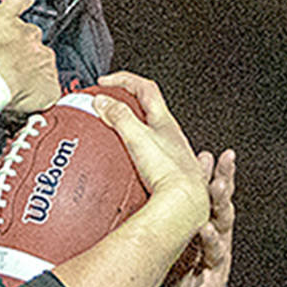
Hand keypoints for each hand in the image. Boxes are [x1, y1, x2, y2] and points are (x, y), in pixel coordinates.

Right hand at [0, 0, 59, 112]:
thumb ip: (14, 2)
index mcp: (30, 35)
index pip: (30, 36)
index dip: (21, 42)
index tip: (13, 48)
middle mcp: (42, 52)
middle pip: (37, 55)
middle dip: (26, 61)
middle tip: (9, 69)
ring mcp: (47, 72)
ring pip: (42, 74)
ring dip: (31, 78)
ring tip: (13, 85)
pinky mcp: (49, 91)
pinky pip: (48, 94)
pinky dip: (39, 95)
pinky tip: (25, 97)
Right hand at [93, 71, 208, 227]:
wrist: (184, 206)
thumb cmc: (170, 173)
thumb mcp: (137, 137)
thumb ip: (119, 116)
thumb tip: (102, 100)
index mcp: (165, 122)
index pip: (145, 88)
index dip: (124, 80)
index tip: (105, 82)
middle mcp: (171, 136)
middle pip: (148, 110)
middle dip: (125, 103)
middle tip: (106, 106)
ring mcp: (170, 155)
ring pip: (148, 134)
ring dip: (129, 130)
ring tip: (111, 137)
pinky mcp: (166, 175)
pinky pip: (146, 157)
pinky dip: (131, 154)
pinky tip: (122, 164)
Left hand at [167, 149, 234, 286]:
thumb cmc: (185, 245)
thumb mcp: (180, 219)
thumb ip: (178, 193)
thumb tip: (170, 158)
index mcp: (211, 218)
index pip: (218, 192)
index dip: (223, 174)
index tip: (223, 155)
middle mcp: (219, 237)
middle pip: (224, 214)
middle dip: (221, 199)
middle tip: (217, 185)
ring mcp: (216, 262)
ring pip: (218, 249)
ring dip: (212, 239)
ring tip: (205, 230)